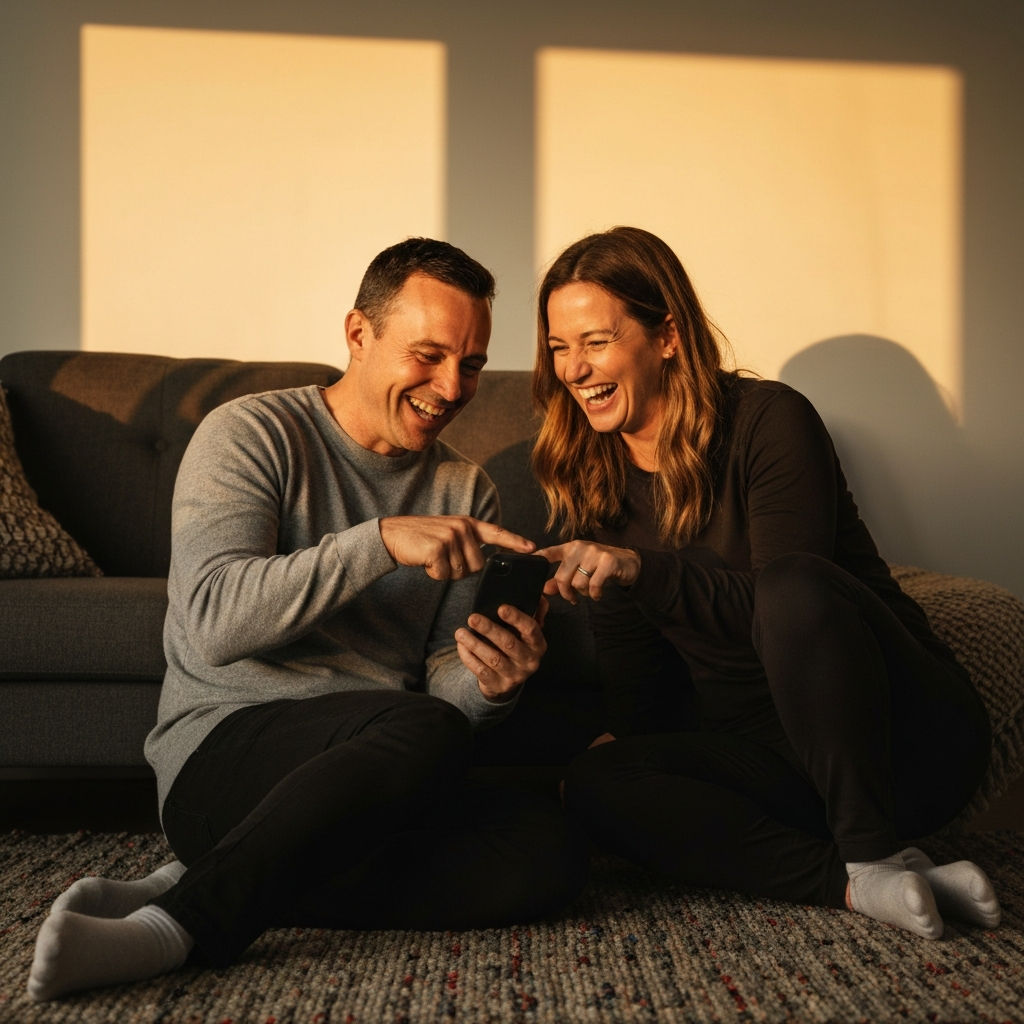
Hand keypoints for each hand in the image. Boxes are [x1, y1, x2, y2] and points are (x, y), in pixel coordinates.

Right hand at [379, 516, 534, 579]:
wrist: (392, 534)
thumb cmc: (421, 538)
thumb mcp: (448, 533)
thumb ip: (467, 542)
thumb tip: (482, 564)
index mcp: (468, 523)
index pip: (497, 532)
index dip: (516, 542)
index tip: (533, 549)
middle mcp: (462, 527)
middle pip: (478, 565)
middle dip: (461, 569)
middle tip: (442, 557)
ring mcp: (450, 537)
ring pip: (461, 572)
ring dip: (445, 572)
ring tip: (432, 556)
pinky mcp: (437, 548)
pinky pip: (444, 575)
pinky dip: (434, 573)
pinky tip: (425, 561)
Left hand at [455, 597, 548, 700]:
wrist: (509, 681)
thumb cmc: (517, 647)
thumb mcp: (527, 633)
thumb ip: (534, 614)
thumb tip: (540, 597)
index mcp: (538, 644)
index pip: (530, 629)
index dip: (516, 618)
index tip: (500, 608)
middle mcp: (529, 661)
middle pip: (508, 643)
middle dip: (489, 629)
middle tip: (472, 618)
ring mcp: (514, 675)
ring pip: (493, 658)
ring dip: (475, 643)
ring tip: (460, 632)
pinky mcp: (498, 685)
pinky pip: (481, 671)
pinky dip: (469, 657)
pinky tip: (461, 646)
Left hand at [536, 540, 640, 602]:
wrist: (629, 562)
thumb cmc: (600, 566)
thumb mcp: (580, 570)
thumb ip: (561, 579)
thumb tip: (545, 589)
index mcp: (571, 548)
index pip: (550, 552)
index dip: (538, 557)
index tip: (529, 562)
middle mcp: (580, 548)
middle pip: (562, 576)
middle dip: (566, 592)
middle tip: (572, 598)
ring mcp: (594, 553)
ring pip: (578, 582)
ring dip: (582, 593)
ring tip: (588, 592)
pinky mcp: (607, 562)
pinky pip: (593, 585)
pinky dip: (595, 594)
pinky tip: (597, 594)